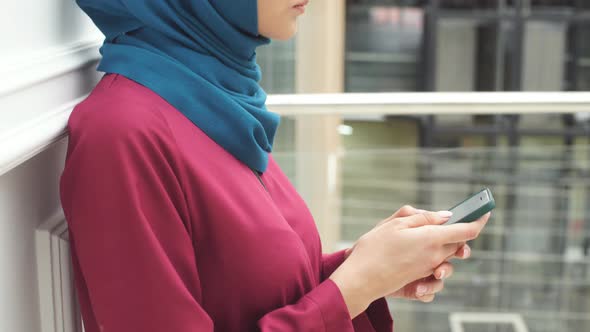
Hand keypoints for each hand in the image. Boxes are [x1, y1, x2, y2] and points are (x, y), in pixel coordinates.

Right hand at [330, 208, 489, 317]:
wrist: (360, 279)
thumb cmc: (374, 249)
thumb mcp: (395, 224)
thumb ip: (422, 218)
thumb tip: (445, 216)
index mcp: (432, 239)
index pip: (468, 230)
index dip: (479, 219)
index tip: (484, 211)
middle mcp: (435, 256)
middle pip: (459, 243)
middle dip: (457, 232)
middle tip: (444, 222)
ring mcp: (429, 270)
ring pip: (448, 256)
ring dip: (443, 246)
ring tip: (425, 238)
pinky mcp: (421, 279)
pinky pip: (436, 271)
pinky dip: (432, 263)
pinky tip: (416, 258)